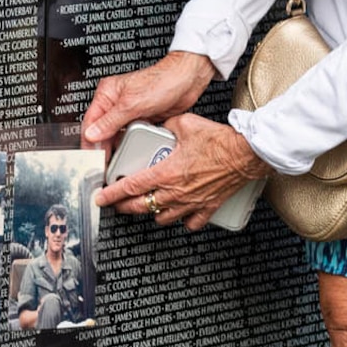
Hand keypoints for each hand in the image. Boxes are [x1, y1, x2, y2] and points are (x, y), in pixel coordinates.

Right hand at [81, 52, 215, 153]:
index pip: (90, 122)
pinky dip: (127, 145)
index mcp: (107, 94)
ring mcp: (128, 112)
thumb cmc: (162, 81)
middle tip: (103, 166)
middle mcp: (115, 103)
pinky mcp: (140, 119)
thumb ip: (110, 121)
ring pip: (115, 135)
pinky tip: (128, 155)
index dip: (89, 143)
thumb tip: (92, 134)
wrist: (187, 80)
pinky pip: (129, 136)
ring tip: (114, 164)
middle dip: (101, 149)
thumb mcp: (132, 104)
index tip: (92, 159)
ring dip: (114, 148)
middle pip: (101, 131)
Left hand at [93, 112, 267, 230]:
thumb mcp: (184, 124)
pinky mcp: (207, 207)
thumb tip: (161, 126)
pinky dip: (183, 221)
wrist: (246, 154)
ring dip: (151, 213)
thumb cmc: (220, 141)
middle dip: (124, 207)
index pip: (130, 187)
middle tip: (117, 204)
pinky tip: (180, 215)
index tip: (101, 197)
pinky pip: (191, 222)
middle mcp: (176, 191)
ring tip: (147, 206)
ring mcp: (191, 202)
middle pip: (141, 206)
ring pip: (162, 218)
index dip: (111, 194)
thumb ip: (166, 126)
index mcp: (167, 171)